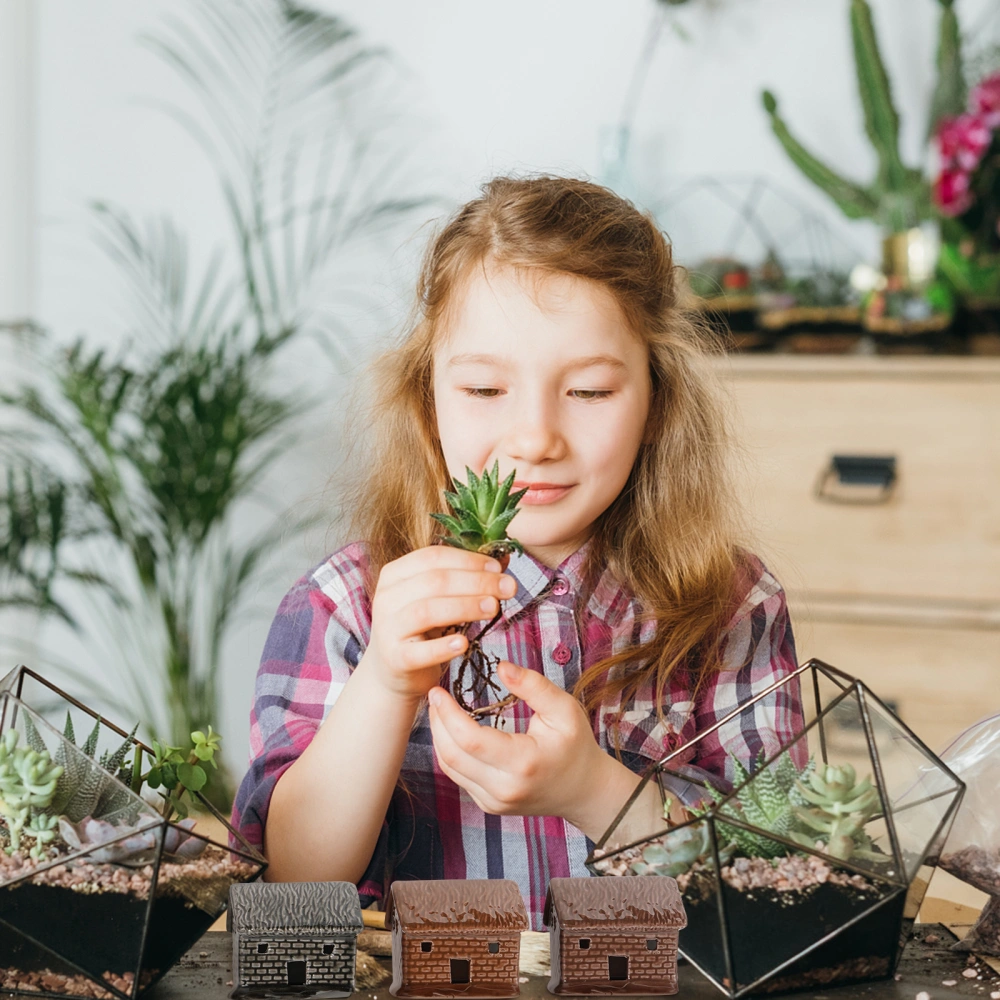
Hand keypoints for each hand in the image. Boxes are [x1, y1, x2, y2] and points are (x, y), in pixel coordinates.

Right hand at [361, 544, 517, 703]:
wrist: (394, 670)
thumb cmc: (422, 628)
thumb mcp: (439, 598)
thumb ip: (464, 578)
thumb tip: (503, 559)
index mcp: (395, 574)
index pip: (432, 557)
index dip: (468, 560)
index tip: (499, 568)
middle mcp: (386, 597)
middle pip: (434, 581)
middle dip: (476, 582)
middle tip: (508, 588)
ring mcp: (387, 628)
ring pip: (428, 611)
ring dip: (465, 607)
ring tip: (494, 608)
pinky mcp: (394, 658)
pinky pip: (419, 651)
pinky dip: (443, 647)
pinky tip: (465, 644)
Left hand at [426, 660, 608, 827]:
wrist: (585, 791)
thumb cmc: (576, 745)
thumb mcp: (564, 709)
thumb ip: (533, 686)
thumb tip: (501, 666)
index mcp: (523, 763)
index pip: (470, 740)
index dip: (448, 714)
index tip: (438, 690)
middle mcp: (504, 788)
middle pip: (452, 756)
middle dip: (437, 723)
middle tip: (434, 695)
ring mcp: (495, 801)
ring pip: (450, 768)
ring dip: (439, 737)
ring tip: (439, 709)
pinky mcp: (489, 805)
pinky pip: (459, 777)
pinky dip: (450, 752)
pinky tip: (452, 730)